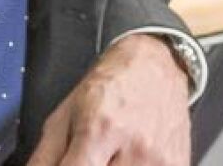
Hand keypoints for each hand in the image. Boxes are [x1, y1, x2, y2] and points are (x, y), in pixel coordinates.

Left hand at [23, 35, 190, 165]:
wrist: (155, 66)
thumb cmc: (111, 86)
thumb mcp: (64, 116)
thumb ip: (44, 158)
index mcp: (101, 129)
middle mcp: (135, 147)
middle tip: (87, 157)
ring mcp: (160, 161)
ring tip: (106, 158)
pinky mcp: (177, 165)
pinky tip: (129, 158)